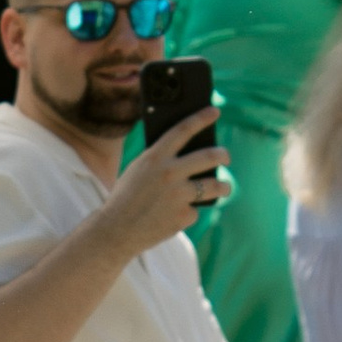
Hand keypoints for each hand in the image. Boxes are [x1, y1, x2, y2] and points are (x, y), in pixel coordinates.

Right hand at [99, 109, 223, 256]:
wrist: (116, 230)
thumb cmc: (126, 197)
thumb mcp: (138, 170)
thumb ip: (160, 160)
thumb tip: (191, 152)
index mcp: (155, 157)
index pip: (183, 129)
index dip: (201, 118)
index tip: (215, 111)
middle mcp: (170, 173)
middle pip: (210, 156)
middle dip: (223, 155)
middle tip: (225, 156)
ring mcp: (179, 195)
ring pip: (215, 185)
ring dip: (223, 186)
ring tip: (224, 187)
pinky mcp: (184, 216)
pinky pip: (195, 210)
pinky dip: (189, 212)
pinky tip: (176, 215)